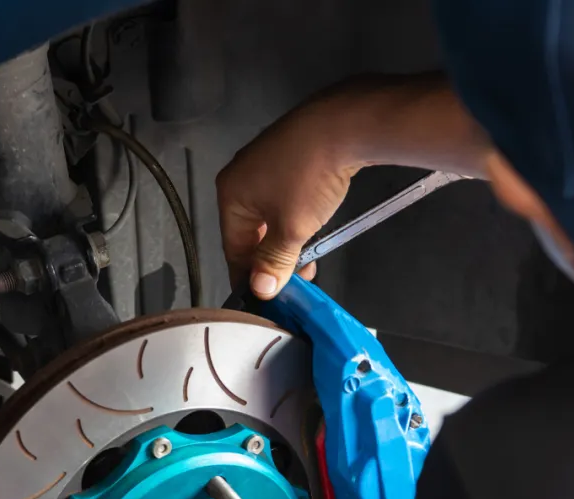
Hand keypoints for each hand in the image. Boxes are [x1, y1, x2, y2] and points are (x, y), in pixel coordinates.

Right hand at [217, 74, 492, 299]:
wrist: (343, 124)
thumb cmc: (309, 179)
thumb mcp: (291, 230)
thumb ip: (274, 263)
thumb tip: (260, 289)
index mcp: (229, 194)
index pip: (233, 249)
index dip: (250, 278)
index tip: (265, 300)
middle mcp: (240, 176)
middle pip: (250, 233)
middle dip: (272, 260)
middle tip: (293, 283)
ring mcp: (264, 162)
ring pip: (269, 216)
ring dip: (286, 242)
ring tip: (308, 262)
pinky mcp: (288, 153)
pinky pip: (282, 197)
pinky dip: (294, 218)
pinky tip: (312, 230)